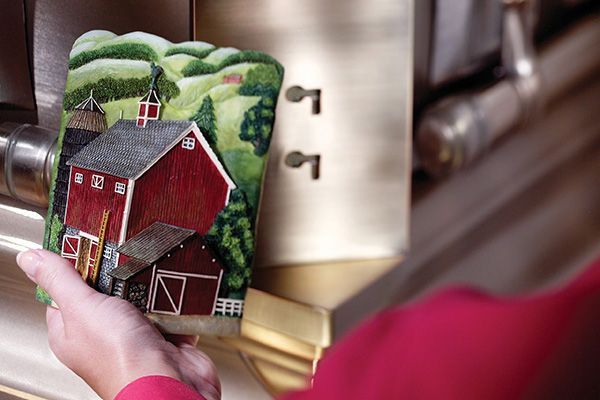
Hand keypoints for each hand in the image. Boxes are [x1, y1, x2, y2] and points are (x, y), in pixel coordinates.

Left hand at [17, 249, 220, 399]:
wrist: (169, 382)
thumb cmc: (121, 358)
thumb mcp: (82, 308)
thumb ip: (59, 280)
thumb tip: (29, 257)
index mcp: (71, 331)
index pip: (63, 290)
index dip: (72, 265)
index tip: (86, 241)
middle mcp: (101, 334)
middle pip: (105, 290)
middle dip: (117, 272)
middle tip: (124, 251)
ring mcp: (134, 335)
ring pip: (141, 297)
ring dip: (149, 284)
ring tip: (152, 268)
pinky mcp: (164, 335)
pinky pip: (168, 307)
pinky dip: (174, 298)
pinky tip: (174, 287)